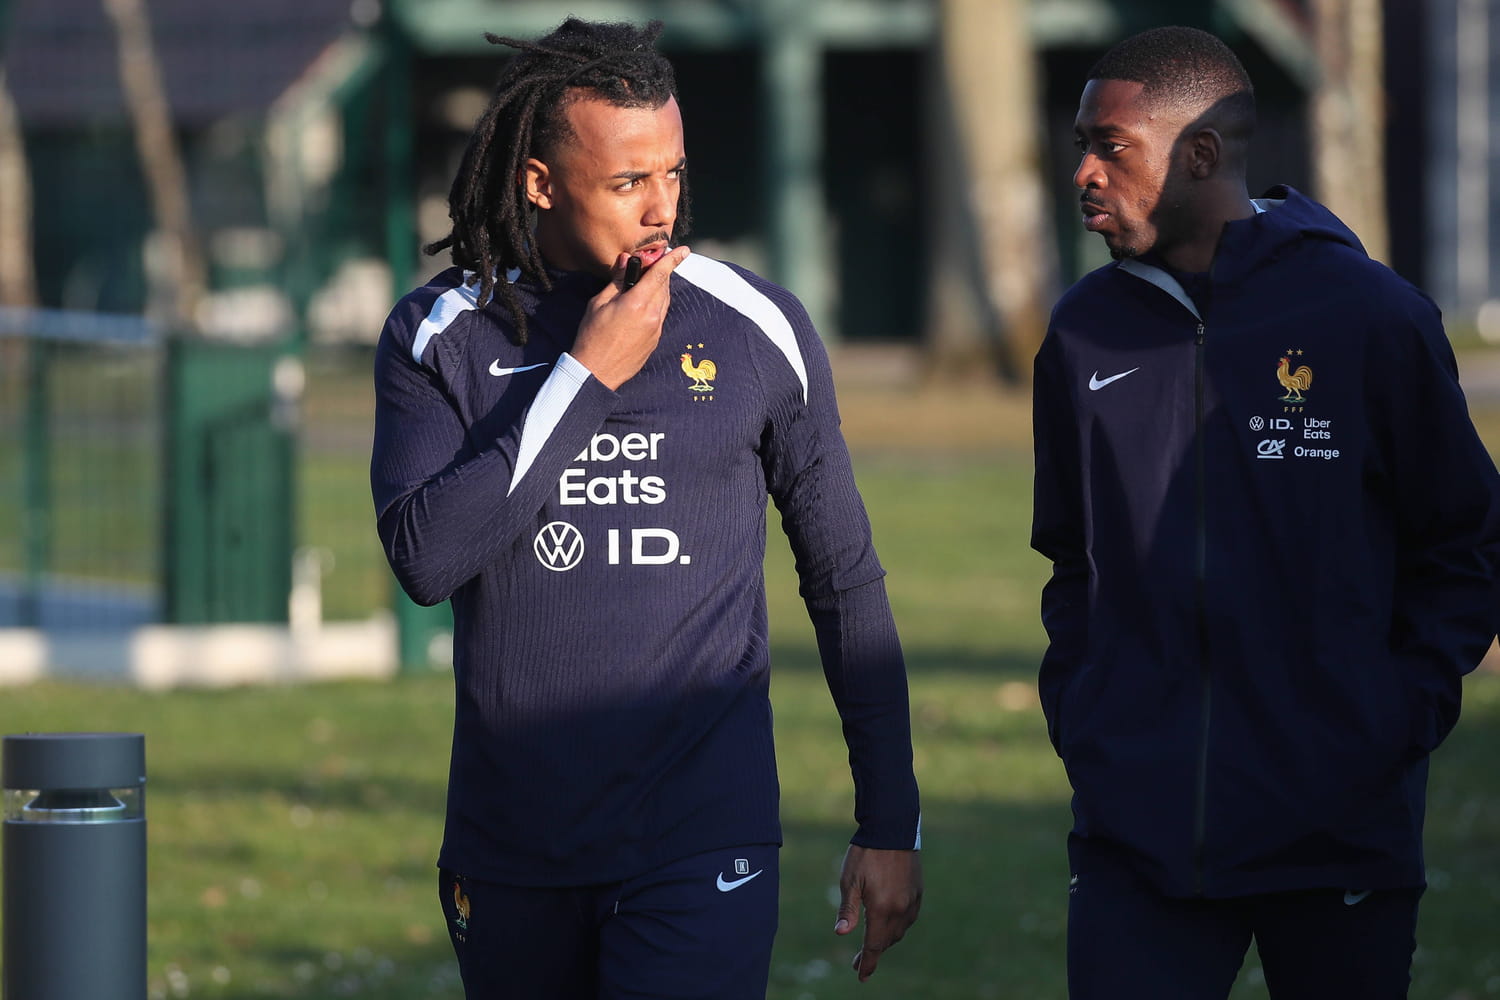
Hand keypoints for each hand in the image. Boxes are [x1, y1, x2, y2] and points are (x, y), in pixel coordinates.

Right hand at [571, 246, 690, 389]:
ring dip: (659, 288)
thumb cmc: (592, 337)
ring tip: (646, 282)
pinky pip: (661, 315)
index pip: (660, 274)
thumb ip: (617, 280)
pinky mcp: (655, 340)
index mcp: (637, 303)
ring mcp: (656, 329)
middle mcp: (652, 315)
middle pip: (664, 286)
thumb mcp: (599, 303)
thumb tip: (627, 260)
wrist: (596, 372)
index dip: (672, 259)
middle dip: (661, 272)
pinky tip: (643, 304)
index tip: (683, 250)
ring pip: (665, 301)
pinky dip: (656, 304)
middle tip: (652, 263)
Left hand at [833, 845, 922, 981]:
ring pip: (899, 931)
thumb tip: (841, 934)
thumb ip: (847, 909)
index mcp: (882, 909)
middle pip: (887, 941)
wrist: (892, 828)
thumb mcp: (849, 880)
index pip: (874, 945)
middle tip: (858, 963)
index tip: (861, 976)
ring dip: (886, 941)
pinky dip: (898, 927)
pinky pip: (908, 918)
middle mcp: (901, 909)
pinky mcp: (917, 891)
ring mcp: (912, 900)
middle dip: (873, 954)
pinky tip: (890, 924)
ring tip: (873, 944)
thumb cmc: (866, 853)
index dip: (867, 963)